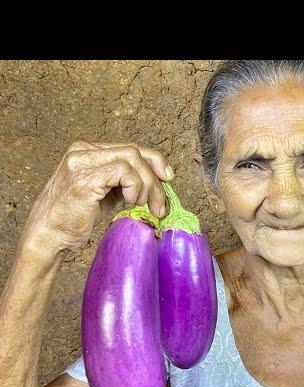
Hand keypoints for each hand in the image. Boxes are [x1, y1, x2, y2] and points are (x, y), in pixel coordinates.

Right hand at [23, 141, 173, 254]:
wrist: (49, 235)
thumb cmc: (75, 218)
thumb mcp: (105, 194)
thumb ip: (124, 183)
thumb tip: (157, 182)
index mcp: (87, 151)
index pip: (130, 147)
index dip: (154, 161)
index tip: (168, 178)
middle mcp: (83, 151)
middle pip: (135, 152)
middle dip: (155, 177)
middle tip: (161, 203)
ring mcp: (81, 162)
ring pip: (132, 160)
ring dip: (148, 185)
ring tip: (143, 205)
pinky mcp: (84, 178)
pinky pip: (124, 173)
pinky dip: (135, 188)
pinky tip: (130, 203)